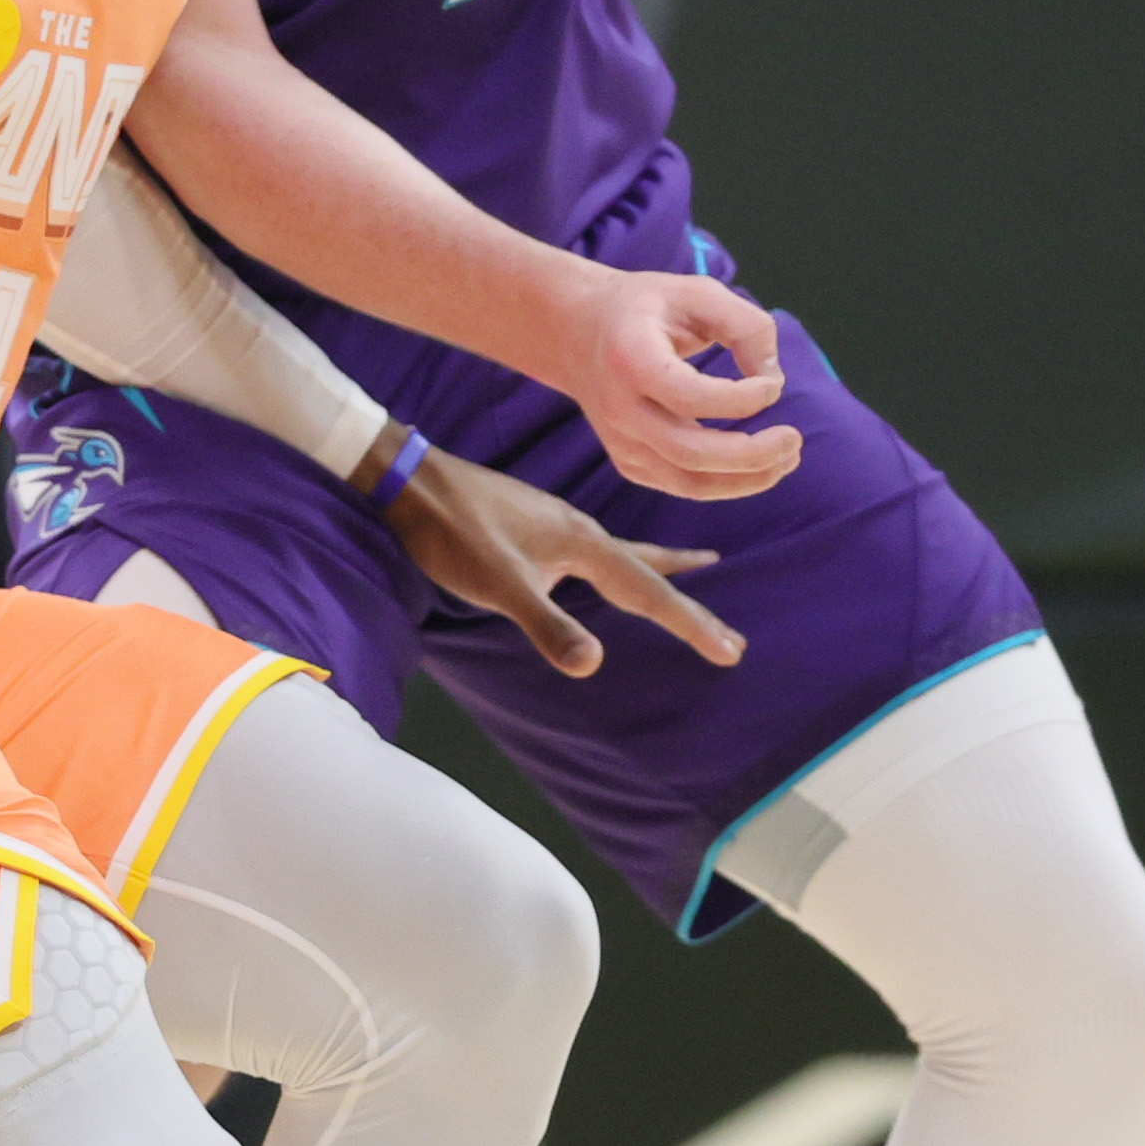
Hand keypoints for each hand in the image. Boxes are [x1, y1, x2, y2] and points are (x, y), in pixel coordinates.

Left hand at [376, 439, 742, 678]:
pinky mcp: (536, 525)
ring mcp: (557, 524)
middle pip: (647, 568)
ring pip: (623, 552)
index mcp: (580, 542)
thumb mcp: (497, 584)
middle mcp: (578, 529)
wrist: (411, 480)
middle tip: (731, 630)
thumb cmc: (453, 531)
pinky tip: (606, 563)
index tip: (733, 651)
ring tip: (695, 570)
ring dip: (661, 570)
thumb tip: (594, 665)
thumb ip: (544, 624)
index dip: (690, 622)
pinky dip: (622, 559)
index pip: (648, 590)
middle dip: (688, 600)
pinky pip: (597, 548)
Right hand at [541, 264, 797, 500]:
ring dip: (747, 480)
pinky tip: (754, 463)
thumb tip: (774, 378)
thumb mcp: (695, 292)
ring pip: (689, 484)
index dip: (741, 399)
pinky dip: (725, 483)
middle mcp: (618, 407)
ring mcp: (619, 441)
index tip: (772, 386)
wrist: (577, 330)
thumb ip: (745, 324)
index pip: (690, 395)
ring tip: (786, 459)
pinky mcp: (628, 462)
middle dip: (753, 455)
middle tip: (794, 439)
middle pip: (690, 453)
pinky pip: (682, 487)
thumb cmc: (646, 306)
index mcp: (630, 357)